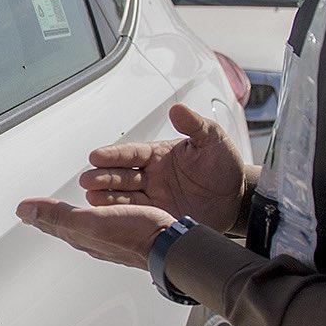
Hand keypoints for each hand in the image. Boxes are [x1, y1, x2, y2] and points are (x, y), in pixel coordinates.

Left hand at [14, 197, 173, 270]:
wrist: (169, 246)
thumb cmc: (135, 235)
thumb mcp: (91, 221)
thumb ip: (57, 215)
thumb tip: (24, 210)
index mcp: (81, 235)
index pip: (51, 224)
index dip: (36, 214)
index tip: (23, 210)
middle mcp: (94, 239)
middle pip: (64, 227)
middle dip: (49, 219)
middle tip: (36, 214)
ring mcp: (111, 239)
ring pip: (84, 226)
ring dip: (70, 219)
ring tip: (61, 214)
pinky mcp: (128, 235)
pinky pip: (104, 224)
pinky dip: (94, 217)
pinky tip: (101, 217)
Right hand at [77, 103, 245, 230]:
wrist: (237, 197)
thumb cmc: (224, 165)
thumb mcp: (212, 140)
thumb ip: (194, 125)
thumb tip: (177, 109)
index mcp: (159, 155)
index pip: (131, 154)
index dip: (114, 156)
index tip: (96, 156)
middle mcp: (151, 175)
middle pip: (121, 176)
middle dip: (103, 177)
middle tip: (87, 180)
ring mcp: (153, 197)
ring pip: (124, 196)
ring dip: (106, 197)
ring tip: (91, 197)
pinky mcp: (158, 216)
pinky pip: (137, 215)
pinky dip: (121, 215)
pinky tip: (106, 216)